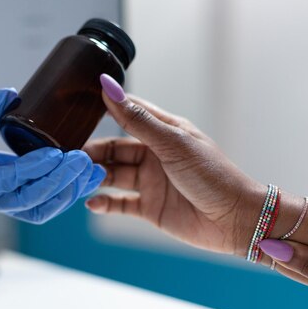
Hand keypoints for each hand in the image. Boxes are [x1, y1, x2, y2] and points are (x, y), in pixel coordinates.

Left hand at [0, 89, 105, 223]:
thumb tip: (14, 94)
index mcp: (0, 178)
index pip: (41, 188)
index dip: (67, 183)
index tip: (89, 166)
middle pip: (44, 201)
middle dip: (72, 188)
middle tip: (95, 170)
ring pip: (33, 198)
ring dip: (60, 183)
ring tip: (81, 165)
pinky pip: (10, 185)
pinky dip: (33, 172)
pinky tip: (51, 158)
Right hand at [83, 75, 264, 254]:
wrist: (236, 220)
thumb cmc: (212, 175)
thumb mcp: (172, 143)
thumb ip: (137, 120)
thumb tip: (109, 87)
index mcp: (163, 132)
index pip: (127, 114)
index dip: (105, 109)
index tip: (76, 108)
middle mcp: (154, 155)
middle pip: (115, 148)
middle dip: (94, 152)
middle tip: (71, 157)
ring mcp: (151, 182)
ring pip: (113, 175)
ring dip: (96, 177)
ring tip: (79, 179)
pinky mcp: (150, 208)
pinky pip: (119, 203)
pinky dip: (104, 204)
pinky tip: (92, 203)